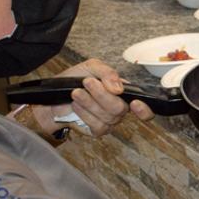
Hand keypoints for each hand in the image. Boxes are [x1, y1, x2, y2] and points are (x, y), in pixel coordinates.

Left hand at [32, 58, 154, 136]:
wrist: (53, 95)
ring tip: (76, 92)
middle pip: (120, 109)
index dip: (144, 109)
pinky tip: (76, 104)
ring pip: (107, 116)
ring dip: (89, 102)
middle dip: (101, 95)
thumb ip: (107, 73)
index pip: (145, 107)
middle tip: (87, 83)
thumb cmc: (74, 80)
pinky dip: (84, 113)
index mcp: (124, 93)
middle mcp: (120, 109)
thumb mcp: (91, 67)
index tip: (135, 104)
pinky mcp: (97, 130)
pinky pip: (97, 125)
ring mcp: (109, 121)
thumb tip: (119, 88)